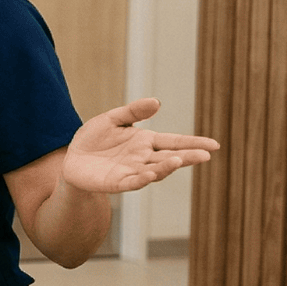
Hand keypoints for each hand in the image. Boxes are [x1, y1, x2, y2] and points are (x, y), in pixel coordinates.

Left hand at [62, 98, 219, 194]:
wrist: (72, 159)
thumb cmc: (94, 139)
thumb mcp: (112, 119)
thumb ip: (133, 112)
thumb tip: (157, 102)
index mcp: (146, 142)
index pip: (174, 142)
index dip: (193, 143)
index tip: (214, 145)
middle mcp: (144, 158)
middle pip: (170, 157)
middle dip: (187, 156)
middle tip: (205, 155)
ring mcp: (132, 171)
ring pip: (155, 171)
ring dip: (166, 167)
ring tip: (178, 160)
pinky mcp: (116, 183)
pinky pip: (132, 182)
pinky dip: (142, 179)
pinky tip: (151, 175)